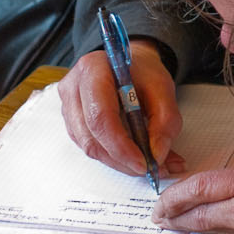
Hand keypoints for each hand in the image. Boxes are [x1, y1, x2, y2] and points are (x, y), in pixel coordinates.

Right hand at [57, 40, 186, 177]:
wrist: (130, 65)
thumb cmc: (144, 73)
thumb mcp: (164, 89)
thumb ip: (165, 121)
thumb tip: (157, 155)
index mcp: (93, 70)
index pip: (100, 116)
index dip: (121, 145)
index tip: (144, 163)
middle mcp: (72, 88)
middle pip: (91, 136)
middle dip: (121, 159)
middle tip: (150, 168)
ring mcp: (68, 106)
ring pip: (89, 147)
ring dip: (118, 161)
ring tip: (146, 163)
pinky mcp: (72, 122)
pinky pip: (89, 147)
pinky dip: (112, 157)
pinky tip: (132, 155)